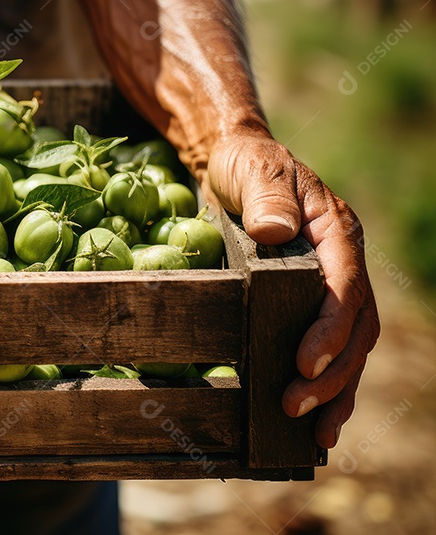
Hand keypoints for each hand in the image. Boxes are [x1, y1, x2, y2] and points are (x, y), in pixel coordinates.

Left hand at [207, 131, 379, 447]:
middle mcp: (344, 263)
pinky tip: (315, 420)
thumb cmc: (247, 164)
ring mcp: (332, 284)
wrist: (239, 160)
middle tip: (295, 407)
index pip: (343, 288)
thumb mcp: (254, 170)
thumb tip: (275, 234)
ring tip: (317, 433)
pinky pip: (331, 347)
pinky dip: (328, 383)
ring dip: (336, 391)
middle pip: (354, 328)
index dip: (328, 330)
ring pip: (350, 347)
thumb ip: (267, 198)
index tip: (302, 363)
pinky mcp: (311, 300)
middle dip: (331, 373)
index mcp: (336, 232)